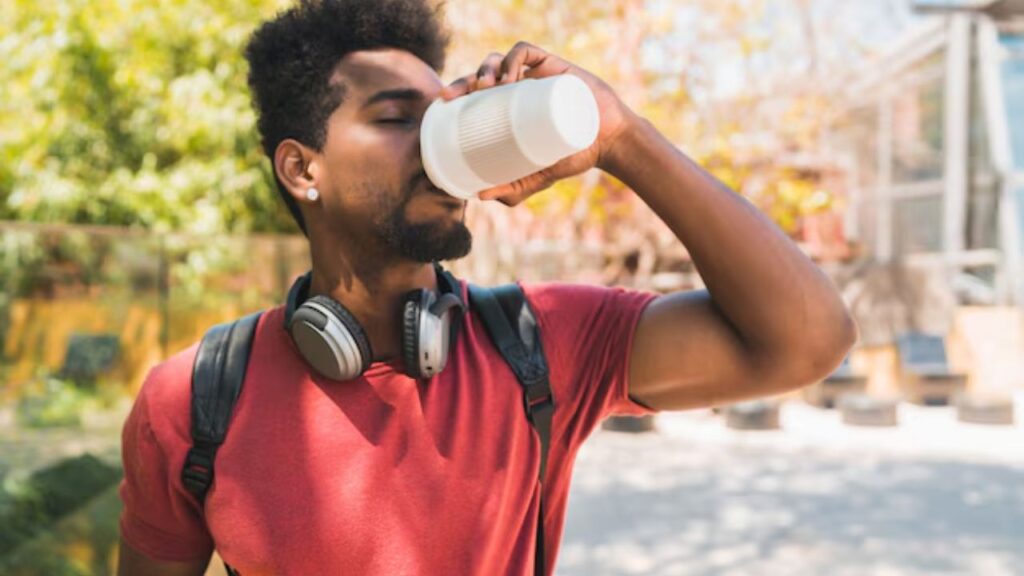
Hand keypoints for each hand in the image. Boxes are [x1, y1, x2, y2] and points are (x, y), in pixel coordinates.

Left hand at [440, 41, 635, 205]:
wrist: (608, 142)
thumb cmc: (571, 156)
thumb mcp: (536, 176)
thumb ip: (512, 187)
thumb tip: (478, 196)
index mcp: (509, 106)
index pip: (475, 91)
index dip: (456, 90)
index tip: (443, 101)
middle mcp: (519, 87)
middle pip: (482, 73)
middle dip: (464, 79)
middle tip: (456, 96)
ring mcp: (535, 74)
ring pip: (499, 58)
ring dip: (484, 67)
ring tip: (484, 86)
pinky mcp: (552, 64)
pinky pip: (525, 51)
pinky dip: (512, 58)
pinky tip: (508, 75)